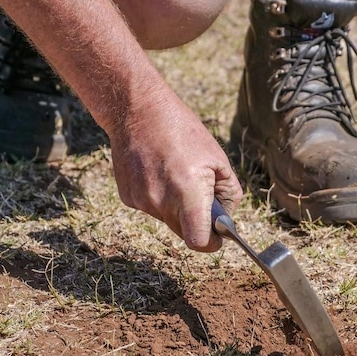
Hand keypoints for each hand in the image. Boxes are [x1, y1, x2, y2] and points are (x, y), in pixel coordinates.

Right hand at [108, 89, 242, 251]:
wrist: (138, 111)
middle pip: (184, 231)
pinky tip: (158, 172)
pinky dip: (159, 197)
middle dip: (196, 220)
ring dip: (176, 206)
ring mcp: (141, 201)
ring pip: (167, 219)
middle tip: (200, 194)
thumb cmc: (184, 132)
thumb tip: (225, 218)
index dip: (211, 243)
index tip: (216, 237)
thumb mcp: (218, 159)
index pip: (198, 241)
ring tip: (176, 174)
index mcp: (187, 193)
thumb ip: (229, 194)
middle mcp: (161, 202)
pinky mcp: (128, 198)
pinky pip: (151, 208)